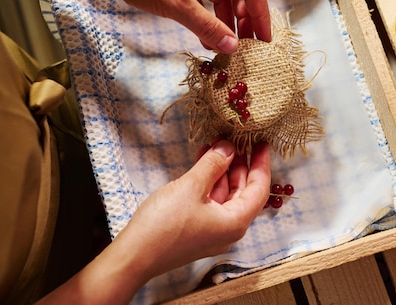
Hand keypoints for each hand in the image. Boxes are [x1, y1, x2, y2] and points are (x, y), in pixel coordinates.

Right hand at [36, 140, 270, 304]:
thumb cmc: (164, 225)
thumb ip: (213, 164)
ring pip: (224, 194)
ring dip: (220, 170)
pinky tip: (201, 161)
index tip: (261, 143)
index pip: (259, 189)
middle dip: (238, 163)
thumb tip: (229, 147)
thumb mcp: (191, 187)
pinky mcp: (196, 228)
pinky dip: (208, 180)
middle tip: (235, 139)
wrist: (134, 255)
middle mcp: (228, 229)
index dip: (261, 164)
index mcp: (235, 222)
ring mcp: (212, 230)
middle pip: (242, 191)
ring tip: (215, 144)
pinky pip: (210, 200)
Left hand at [93, 0, 271, 53]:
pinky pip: (203, 5)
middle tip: (246, 50)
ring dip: (224, 26)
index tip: (263, 41)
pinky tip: (206, 40)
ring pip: (220, 3)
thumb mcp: (176, 4)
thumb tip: (233, 47)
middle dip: (244, 23)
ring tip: (224, 50)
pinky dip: (207, 22)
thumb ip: (206, 26)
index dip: (260, 16)